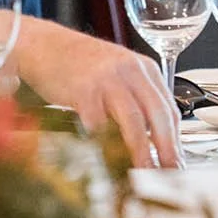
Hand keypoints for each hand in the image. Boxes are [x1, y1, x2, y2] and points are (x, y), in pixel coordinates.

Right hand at [9, 19, 178, 168]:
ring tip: (144, 173)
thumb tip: (150, 138)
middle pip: (158, 116)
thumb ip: (134, 98)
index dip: (175, 140)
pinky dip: (106, 145)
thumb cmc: (75, 62)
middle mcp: (130, 71)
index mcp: (144, 68)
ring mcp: (108, 79)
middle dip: (167, 150)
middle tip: (171, 174)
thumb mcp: (116, 72)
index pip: (169, 109)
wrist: (41, 43)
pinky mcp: (84, 90)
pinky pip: (100, 124)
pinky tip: (109, 161)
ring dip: (141, 153)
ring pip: (134, 122)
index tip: (175, 162)